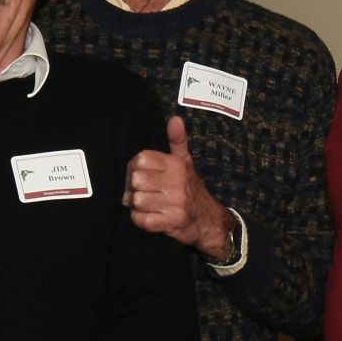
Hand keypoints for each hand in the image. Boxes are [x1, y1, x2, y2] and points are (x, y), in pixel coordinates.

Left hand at [125, 117, 232, 258]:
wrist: (209, 220)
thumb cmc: (191, 189)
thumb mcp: (186, 162)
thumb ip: (178, 140)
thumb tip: (175, 118)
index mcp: (176, 165)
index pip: (141, 159)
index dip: (134, 168)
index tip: (138, 175)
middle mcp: (177, 182)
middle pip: (136, 180)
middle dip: (133, 188)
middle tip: (139, 192)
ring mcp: (175, 203)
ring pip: (137, 200)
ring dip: (136, 205)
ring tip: (145, 205)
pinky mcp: (172, 222)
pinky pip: (142, 220)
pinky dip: (140, 220)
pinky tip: (148, 216)